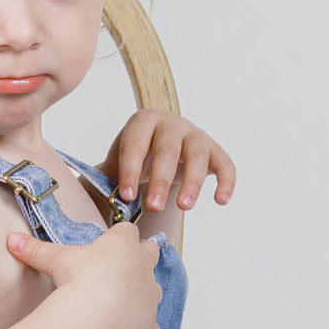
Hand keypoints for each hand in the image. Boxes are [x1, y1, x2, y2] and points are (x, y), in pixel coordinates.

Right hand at [6, 227, 161, 328]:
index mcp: (122, 244)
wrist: (96, 314)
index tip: (111, 239)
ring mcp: (150, 296)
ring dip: (144, 294)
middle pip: (151, 251)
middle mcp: (142, 266)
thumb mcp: (55, 260)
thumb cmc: (80, 280)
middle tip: (124, 266)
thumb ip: (35, 250)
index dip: (120, 234)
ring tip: (125, 302)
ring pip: (156, 289)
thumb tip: (11, 240)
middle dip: (142, 256)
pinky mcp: (149, 324)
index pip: (127, 230)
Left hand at [97, 110, 235, 211]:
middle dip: (160, 180)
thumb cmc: (137, 158)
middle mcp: (170, 124)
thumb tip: (103, 202)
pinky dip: (226, 181)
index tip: (127, 197)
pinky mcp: (214, 149)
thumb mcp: (119, 162)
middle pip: (167, 149)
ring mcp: (194, 134)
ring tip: (183, 207)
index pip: (135, 144)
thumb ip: (111, 178)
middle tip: (154, 207)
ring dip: (191, 182)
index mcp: (143, 122)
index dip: (130, 170)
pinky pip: (225, 163)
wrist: (159, 150)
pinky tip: (220, 200)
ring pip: (197, 155)